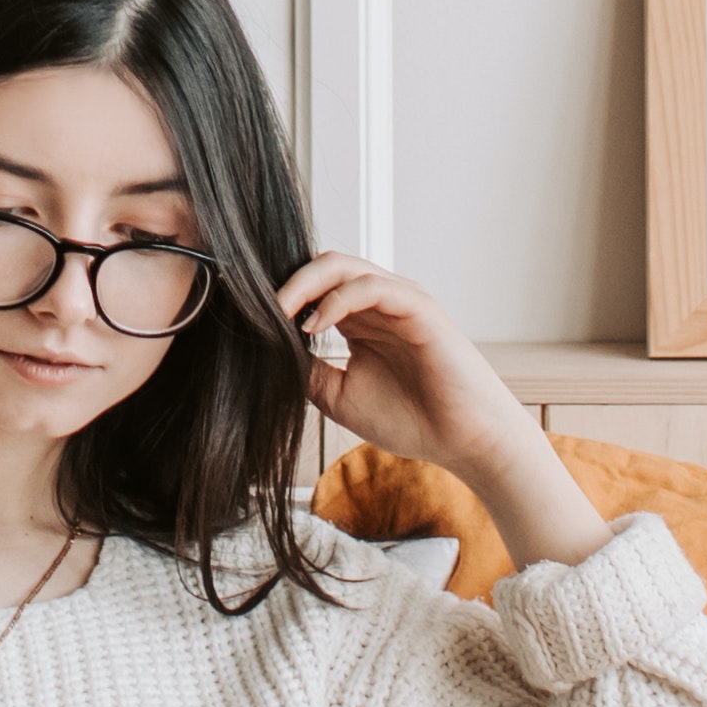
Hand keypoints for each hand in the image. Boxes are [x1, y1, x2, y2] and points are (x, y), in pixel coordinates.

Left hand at [276, 252, 607, 573]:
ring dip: (303, 285)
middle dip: (284, 283)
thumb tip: (264, 355)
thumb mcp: (339, 397)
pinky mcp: (418, 306)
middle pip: (320, 266)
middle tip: (254, 309)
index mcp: (359, 319)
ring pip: (340, 265)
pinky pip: (371, 285)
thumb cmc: (412, 420)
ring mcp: (398, 300)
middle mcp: (377, 302)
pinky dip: (337, 299)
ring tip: (278, 313)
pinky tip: (314, 325)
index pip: (311, 287)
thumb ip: (307, 371)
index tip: (244, 313)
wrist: (463, 441)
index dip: (279, 295)